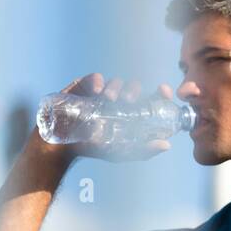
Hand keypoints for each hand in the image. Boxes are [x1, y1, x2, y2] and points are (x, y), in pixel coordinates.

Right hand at [38, 72, 174, 161]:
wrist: (64, 145)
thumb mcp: (121, 153)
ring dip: (116, 88)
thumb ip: (144, 150)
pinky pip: (96, 77)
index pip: (150, 97)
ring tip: (108, 100)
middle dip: (134, 90)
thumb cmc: (94, 148)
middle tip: (128, 101)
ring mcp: (103, 91)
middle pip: (134, 87)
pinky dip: (98, 81)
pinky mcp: (86, 86)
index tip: (164, 90)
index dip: (159, 93)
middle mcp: (120, 99)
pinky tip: (97, 92)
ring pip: (116, 81)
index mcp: (132, 112)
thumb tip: (166, 145)